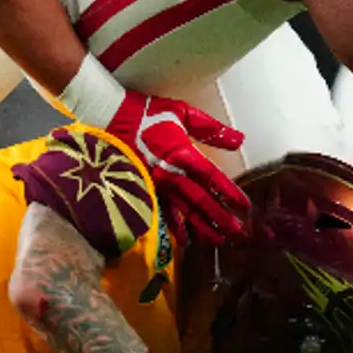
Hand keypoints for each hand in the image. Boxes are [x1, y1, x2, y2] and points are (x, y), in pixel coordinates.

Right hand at [105, 89, 247, 244]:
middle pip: (201, 201)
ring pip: (184, 212)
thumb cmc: (146, 113)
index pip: (212, 178)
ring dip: (203, 228)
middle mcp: (171, 173)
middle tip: (238, 234)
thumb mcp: (182, 112)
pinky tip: (186, 240)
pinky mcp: (144, 189)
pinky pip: (162, 212)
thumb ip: (210, 128)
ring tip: (219, 241)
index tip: (245, 207)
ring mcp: (156, 184)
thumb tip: (239, 139)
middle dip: (221, 218)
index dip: (230, 193)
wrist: (108, 118)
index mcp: (182, 153)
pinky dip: (175, 228)